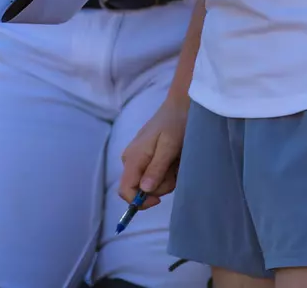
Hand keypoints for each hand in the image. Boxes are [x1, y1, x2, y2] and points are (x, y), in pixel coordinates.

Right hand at [119, 92, 190, 210]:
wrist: (181, 105)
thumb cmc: (175, 123)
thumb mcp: (169, 146)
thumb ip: (157, 168)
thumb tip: (144, 190)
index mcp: (133, 158)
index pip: (125, 190)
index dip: (139, 201)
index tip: (159, 200)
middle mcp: (131, 160)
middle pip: (141, 190)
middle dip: (161, 185)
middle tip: (175, 168)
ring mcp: (138, 159)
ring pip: (151, 184)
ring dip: (167, 178)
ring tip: (176, 160)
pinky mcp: (147, 158)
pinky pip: (155, 175)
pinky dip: (168, 171)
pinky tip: (174, 159)